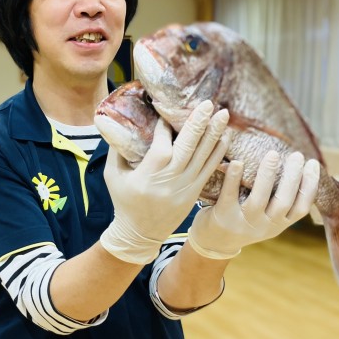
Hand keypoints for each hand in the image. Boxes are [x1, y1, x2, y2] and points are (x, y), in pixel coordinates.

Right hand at [100, 101, 230, 263]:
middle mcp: (170, 179)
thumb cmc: (124, 202)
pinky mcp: (194, 193)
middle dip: (199, 123)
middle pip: (188, 147)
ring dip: (214, 134)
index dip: (166, 126)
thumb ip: (117, 150)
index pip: (162, 143)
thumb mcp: (113, 175)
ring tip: (224, 115)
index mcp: (149, 173)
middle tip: (210, 103)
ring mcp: (185, 186)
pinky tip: (225, 138)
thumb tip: (119, 124)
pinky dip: (218, 153)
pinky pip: (209, 169)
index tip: (168, 110)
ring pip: (203, 156)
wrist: (139, 234)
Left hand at [187, 150, 320, 258]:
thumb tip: (297, 167)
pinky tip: (238, 162)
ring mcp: (244, 223)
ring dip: (267, 175)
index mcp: (278, 224)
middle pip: (283, 201)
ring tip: (273, 154)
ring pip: (259, 199)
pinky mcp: (223, 216)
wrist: (214, 242)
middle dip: (292, 177)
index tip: (313, 163)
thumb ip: (279, 201)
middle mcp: (264, 226)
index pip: (301, 208)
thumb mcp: (267, 218)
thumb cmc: (245, 221)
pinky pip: (230, 195)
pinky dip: (234, 178)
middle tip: (296, 155)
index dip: (310, 186)